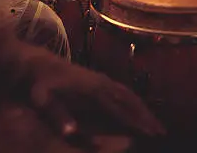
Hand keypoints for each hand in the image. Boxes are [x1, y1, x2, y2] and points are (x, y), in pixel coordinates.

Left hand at [19, 48, 165, 138]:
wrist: (35, 61)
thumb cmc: (38, 82)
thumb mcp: (42, 99)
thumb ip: (57, 115)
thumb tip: (71, 133)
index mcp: (91, 87)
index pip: (118, 108)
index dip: (134, 122)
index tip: (149, 133)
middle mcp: (100, 82)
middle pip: (130, 100)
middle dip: (146, 116)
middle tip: (161, 132)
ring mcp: (100, 80)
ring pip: (129, 95)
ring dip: (144, 110)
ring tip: (156, 125)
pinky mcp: (98, 81)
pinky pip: (122, 92)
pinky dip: (135, 103)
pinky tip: (139, 113)